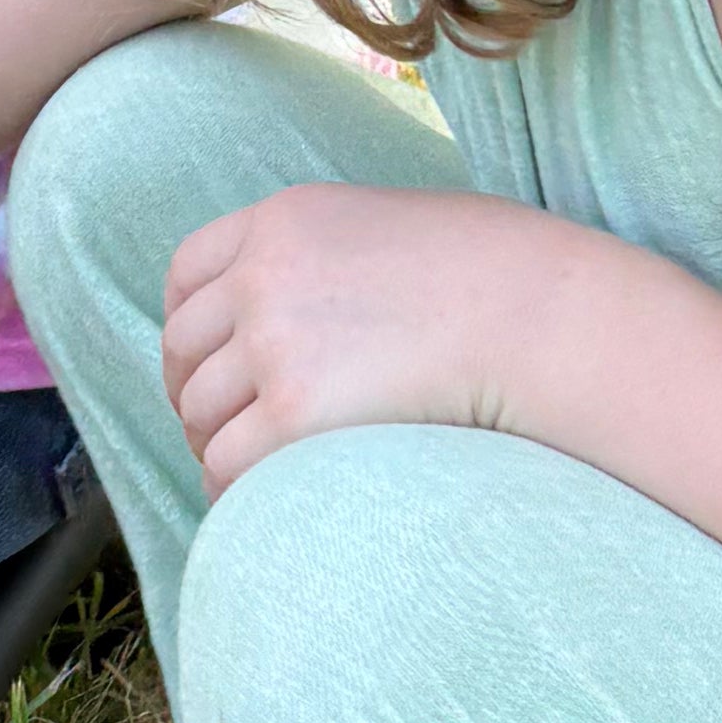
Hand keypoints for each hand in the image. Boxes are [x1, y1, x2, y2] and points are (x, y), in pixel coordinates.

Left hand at [158, 187, 596, 498]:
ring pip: (201, 413)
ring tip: (245, 470)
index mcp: (282, 220)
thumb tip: (301, 313)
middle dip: (192, 393)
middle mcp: (262, 275)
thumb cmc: (494, 274)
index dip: (185, 325)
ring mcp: (272, 343)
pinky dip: (232, 489)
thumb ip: (324, 257)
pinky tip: (256, 502)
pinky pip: (229, 464)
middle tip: (216, 430)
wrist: (538, 315)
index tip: (197, 362)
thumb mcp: (388, 226)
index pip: (188, 271)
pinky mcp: (292, 412)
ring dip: (215, 445)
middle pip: (182, 348)